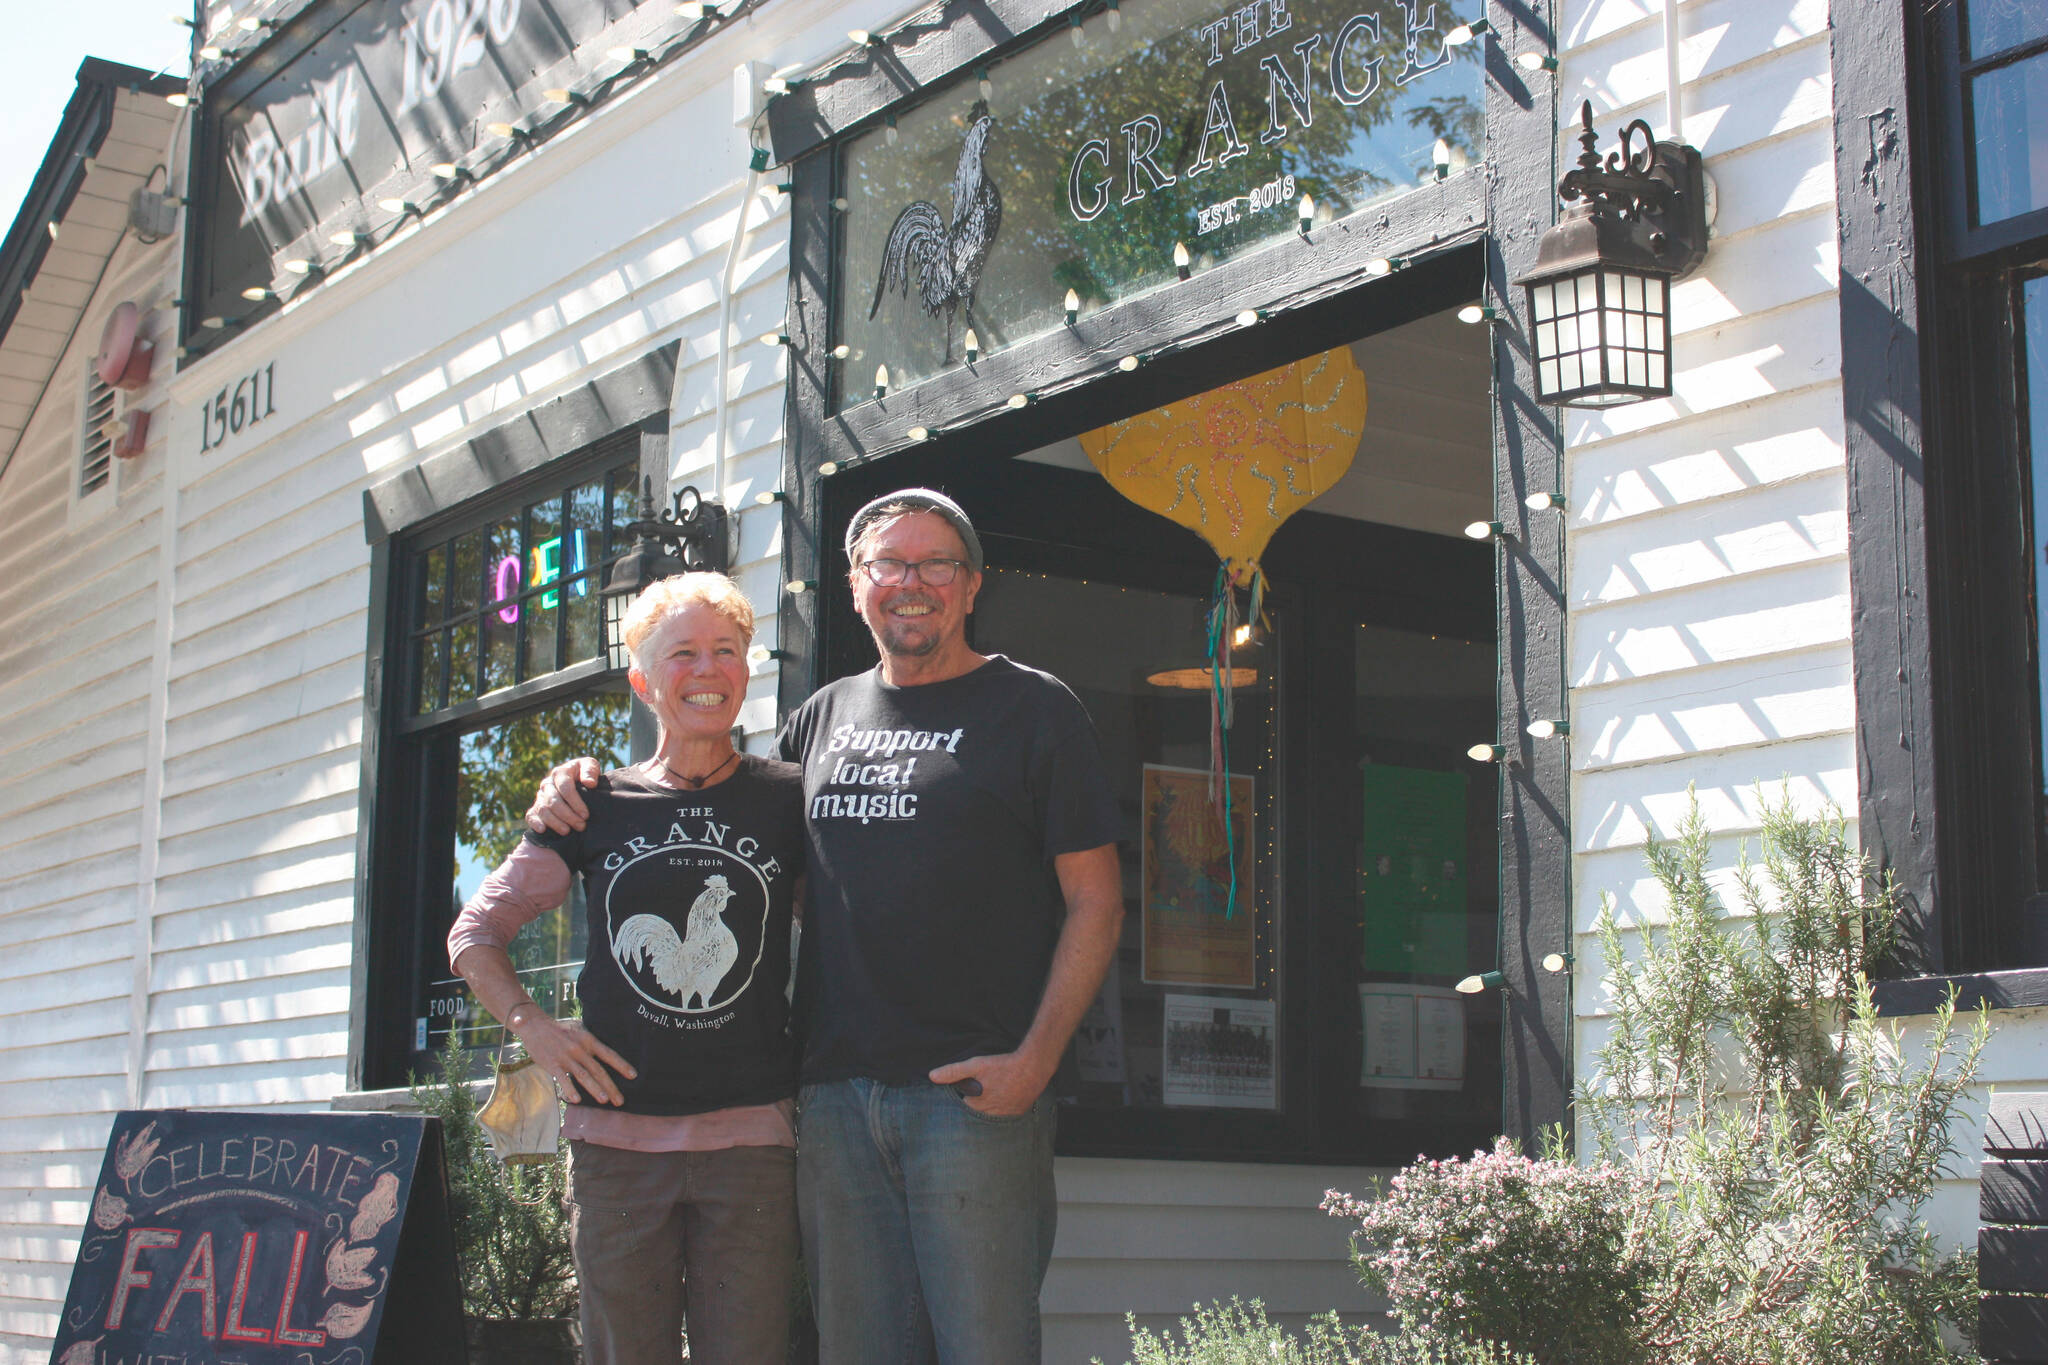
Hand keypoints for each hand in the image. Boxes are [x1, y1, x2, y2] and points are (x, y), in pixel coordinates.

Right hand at [514, 1014, 635, 1105]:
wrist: (536, 1025)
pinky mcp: (552, 1064)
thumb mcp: (580, 1029)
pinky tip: (577, 1100)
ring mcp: (566, 1057)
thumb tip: (606, 1053)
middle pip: (598, 1070)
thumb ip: (591, 1042)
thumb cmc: (560, 1029)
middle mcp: (580, 1049)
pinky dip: (570, 1089)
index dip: (621, 1065)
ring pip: (584, 1076)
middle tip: (620, 1101)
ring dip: (595, 1089)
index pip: (609, 1054)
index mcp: (589, 1040)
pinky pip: (563, 1079)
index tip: (633, 1076)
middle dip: (610, 1086)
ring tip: (604, 1101)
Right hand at [526, 757, 601, 834]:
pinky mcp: (536, 808)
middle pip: (553, 800)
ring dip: (555, 822)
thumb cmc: (586, 774)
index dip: (575, 802)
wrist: (579, 783)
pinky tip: (543, 830)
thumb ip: (590, 771)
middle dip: (567, 815)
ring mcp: (540, 796)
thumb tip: (589, 783)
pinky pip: (530, 815)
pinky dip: (535, 822)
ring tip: (567, 831)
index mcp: (560, 772)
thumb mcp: (591, 766)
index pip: (565, 787)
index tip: (586, 815)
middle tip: (581, 826)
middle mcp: (548, 784)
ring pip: (543, 809)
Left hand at [928, 1050, 1051, 1116]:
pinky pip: (1005, 1116)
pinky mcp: (1017, 1114)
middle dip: (977, 1103)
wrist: (1033, 1067)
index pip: (963, 1108)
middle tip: (983, 1090)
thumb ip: (953, 1072)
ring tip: (994, 1093)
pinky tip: (1005, 1097)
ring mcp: (1005, 1117)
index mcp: (977, 1106)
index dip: (964, 1097)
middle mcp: (990, 1116)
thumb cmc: (1003, 1066)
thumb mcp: (976, 1065)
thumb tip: (932, 1076)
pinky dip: (1003, 1109)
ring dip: (989, 1108)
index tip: (968, 1091)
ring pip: (991, 1116)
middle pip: (976, 1113)